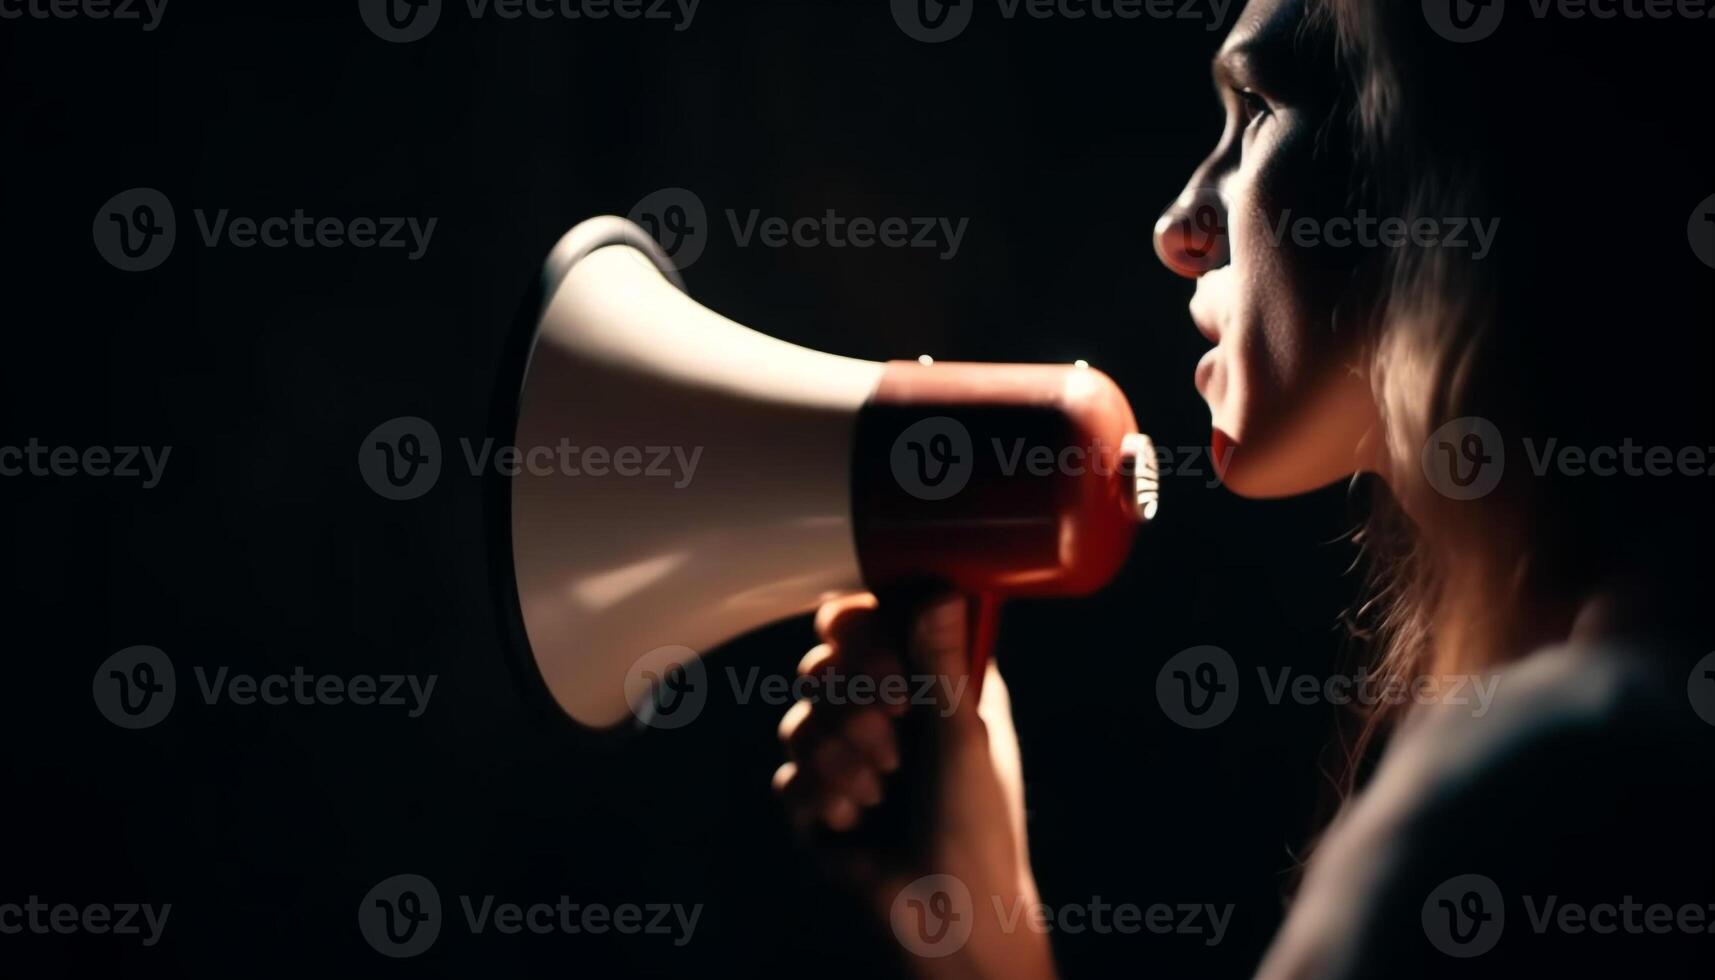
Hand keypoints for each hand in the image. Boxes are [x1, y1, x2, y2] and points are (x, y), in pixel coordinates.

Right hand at [772, 592, 1057, 979]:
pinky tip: (854, 822)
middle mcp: (884, 709)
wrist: (946, 914)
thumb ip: (942, 664)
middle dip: (853, 706)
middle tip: (893, 737)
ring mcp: (844, 754)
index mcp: (929, 682)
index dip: (862, 634)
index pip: (871, 621)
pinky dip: (821, 799)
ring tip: (878, 793)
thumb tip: (940, 590)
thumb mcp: (965, 736)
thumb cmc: (976, 825)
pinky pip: (787, 775)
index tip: (882, 662)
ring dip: (841, 760)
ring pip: (798, 718)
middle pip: (822, 664)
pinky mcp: (815, 799)